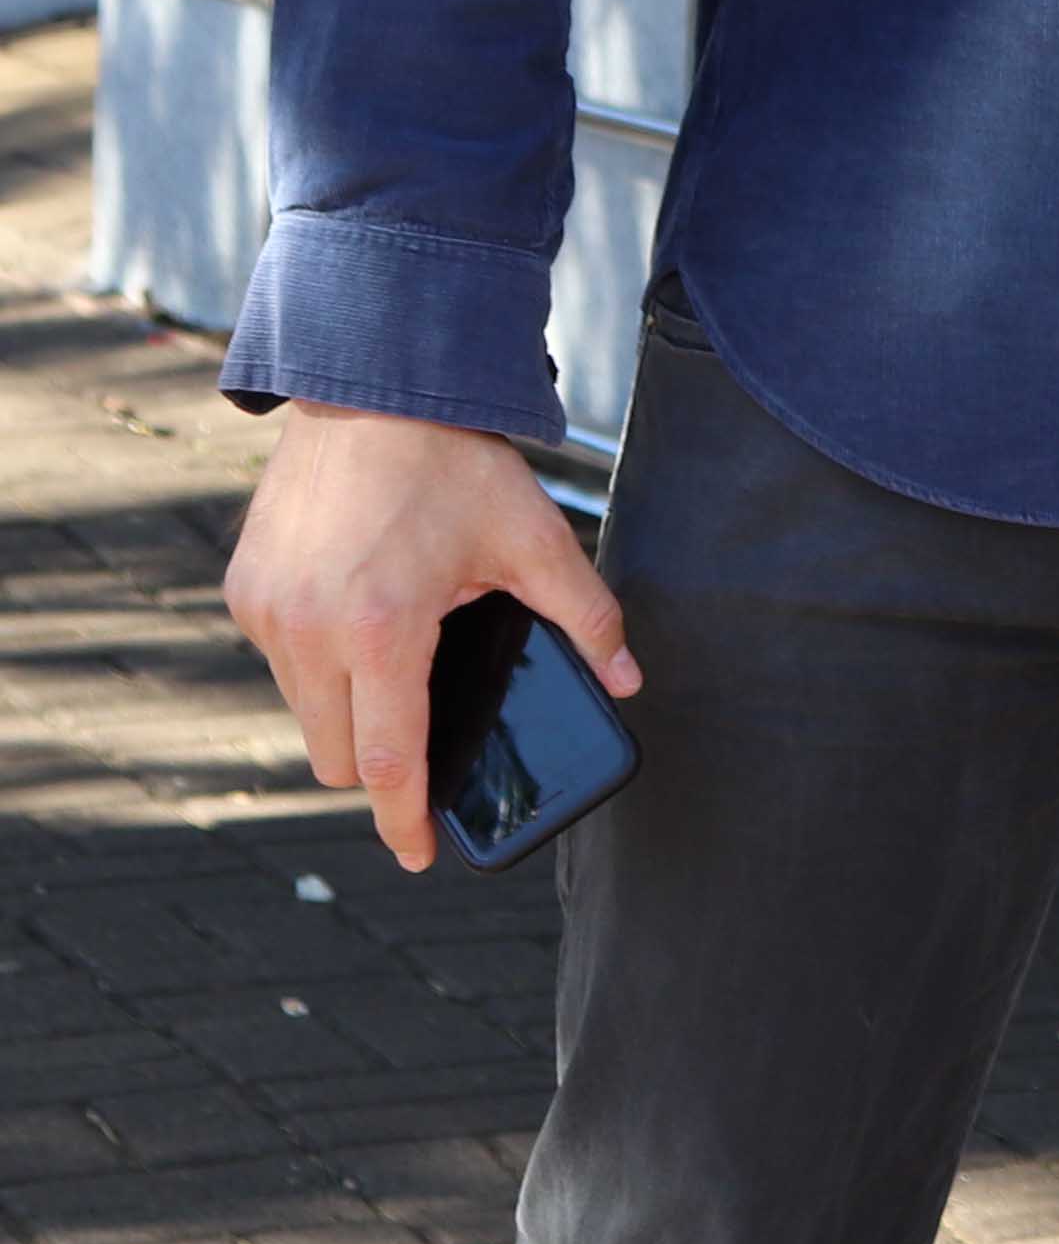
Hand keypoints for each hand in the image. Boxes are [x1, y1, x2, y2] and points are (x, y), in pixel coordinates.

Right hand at [222, 406, 637, 871]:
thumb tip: (628, 678)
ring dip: (350, 708)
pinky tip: (366, 622)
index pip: (388, 761)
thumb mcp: (536, 539)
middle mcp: (308, 631)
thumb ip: (586, 616)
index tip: (419, 856)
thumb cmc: (456, 464)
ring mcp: (266, 612)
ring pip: (306, 710)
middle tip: (428, 742)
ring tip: (403, 662)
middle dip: (383, 762)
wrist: (373, 386)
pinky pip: (281, 661)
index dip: (406, 819)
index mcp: (381, 631)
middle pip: (339, 754)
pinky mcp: (244, 589)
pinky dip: (320, 663)